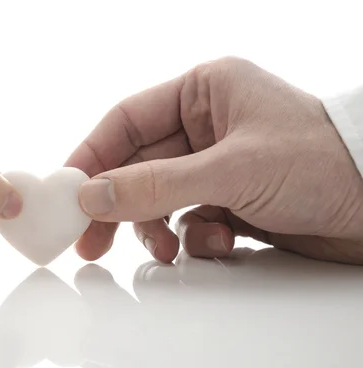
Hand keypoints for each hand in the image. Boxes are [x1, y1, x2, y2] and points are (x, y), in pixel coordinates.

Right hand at [66, 57, 362, 264]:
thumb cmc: (322, 163)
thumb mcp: (231, 170)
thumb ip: (156, 184)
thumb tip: (92, 196)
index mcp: (204, 92)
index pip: (126, 121)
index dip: (92, 157)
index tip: (68, 193)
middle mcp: (206, 125)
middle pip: (137, 165)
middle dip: (116, 204)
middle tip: (90, 242)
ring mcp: (215, 165)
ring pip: (158, 198)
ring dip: (156, 228)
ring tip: (166, 251)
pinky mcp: (228, 199)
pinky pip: (186, 219)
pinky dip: (192, 238)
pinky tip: (215, 245)